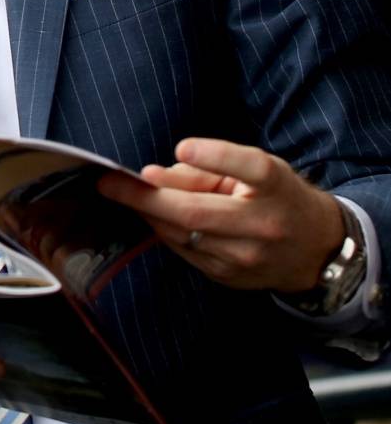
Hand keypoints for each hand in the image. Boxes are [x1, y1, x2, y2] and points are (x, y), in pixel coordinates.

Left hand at [97, 137, 344, 291]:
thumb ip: (208, 168)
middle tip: (108, 182)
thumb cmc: (276, 196)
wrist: (315, 249)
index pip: (250, 167)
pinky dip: (162, 229)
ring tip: (120, 192)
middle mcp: (263, 225)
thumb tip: (152, 175)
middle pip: (198, 212)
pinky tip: (149, 214)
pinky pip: (184, 250)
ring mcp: (246, 258)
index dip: (216, 156)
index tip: (184, 146)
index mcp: (275, 186)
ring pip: (182, 234)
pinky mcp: (230, 277)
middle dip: (146, 198)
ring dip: (146, 213)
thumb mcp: (255, 169)